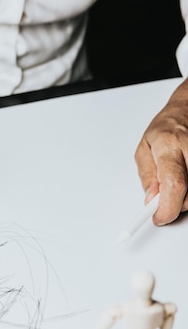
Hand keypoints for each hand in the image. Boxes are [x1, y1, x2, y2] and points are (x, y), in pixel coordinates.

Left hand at [135, 78, 187, 224]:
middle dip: (173, 203)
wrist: (187, 110)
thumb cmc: (166, 127)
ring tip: (176, 179)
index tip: (159, 217)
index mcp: (170, 146)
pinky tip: (186, 178)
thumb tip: (151, 199)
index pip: (174, 184)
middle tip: (163, 194)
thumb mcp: (145, 148)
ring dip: (184, 197)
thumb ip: (147, 175)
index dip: (167, 207)